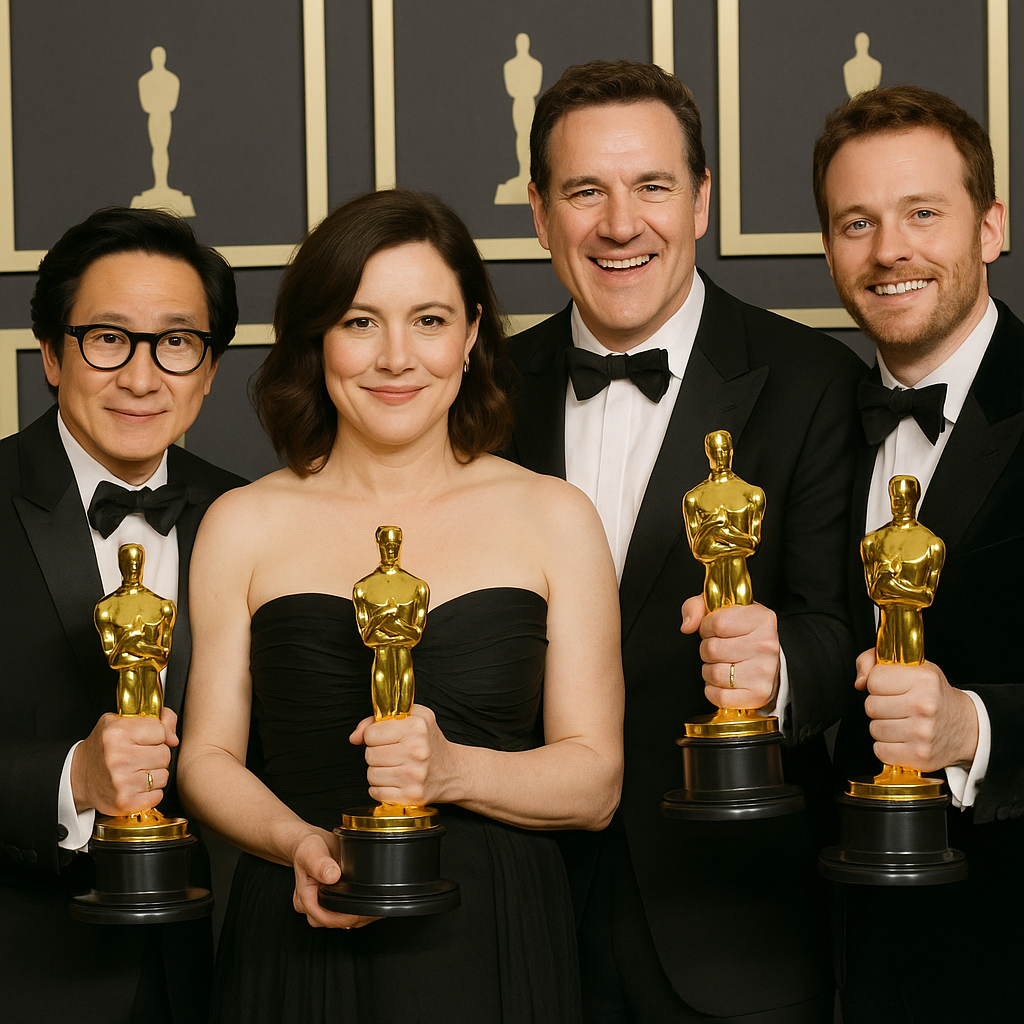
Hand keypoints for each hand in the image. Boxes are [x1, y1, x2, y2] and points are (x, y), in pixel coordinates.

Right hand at [70, 708, 177, 814]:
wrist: (77, 777)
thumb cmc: (102, 748)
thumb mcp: (120, 721)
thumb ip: (156, 719)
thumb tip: (174, 737)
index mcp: (117, 734)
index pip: (161, 731)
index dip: (157, 735)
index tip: (146, 739)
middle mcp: (118, 758)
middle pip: (165, 754)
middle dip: (157, 754)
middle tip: (140, 756)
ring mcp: (122, 782)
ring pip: (164, 775)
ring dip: (155, 773)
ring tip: (137, 770)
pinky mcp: (125, 802)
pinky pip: (158, 794)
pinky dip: (151, 791)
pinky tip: (136, 784)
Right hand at [291, 832, 377, 929]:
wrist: (311, 844)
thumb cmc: (308, 848)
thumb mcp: (311, 852)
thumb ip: (319, 864)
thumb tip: (332, 876)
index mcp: (305, 898)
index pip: (325, 918)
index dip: (345, 918)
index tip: (362, 911)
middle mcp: (311, 906)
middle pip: (335, 922)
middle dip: (355, 919)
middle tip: (374, 909)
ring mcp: (321, 906)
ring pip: (340, 921)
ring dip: (357, 916)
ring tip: (373, 907)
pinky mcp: (330, 902)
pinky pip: (343, 913)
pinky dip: (356, 910)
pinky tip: (367, 904)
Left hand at [350, 705, 457, 806]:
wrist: (452, 771)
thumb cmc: (429, 742)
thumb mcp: (411, 718)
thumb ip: (377, 720)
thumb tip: (355, 737)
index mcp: (417, 727)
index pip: (371, 733)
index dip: (374, 735)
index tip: (386, 738)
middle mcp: (417, 751)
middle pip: (369, 754)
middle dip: (376, 753)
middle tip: (393, 753)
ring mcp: (415, 775)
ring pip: (371, 774)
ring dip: (378, 771)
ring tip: (395, 766)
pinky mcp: (412, 796)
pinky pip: (376, 792)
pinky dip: (381, 788)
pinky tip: (396, 781)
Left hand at [681, 597, 780, 709]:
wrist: (769, 661)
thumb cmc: (742, 633)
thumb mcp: (721, 609)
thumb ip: (697, 607)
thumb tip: (687, 626)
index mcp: (760, 618)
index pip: (717, 623)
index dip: (706, 627)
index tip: (714, 630)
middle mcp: (766, 645)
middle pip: (712, 649)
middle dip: (707, 649)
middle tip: (719, 648)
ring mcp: (764, 671)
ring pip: (713, 673)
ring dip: (709, 670)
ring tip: (722, 663)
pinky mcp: (758, 694)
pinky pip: (719, 696)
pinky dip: (714, 690)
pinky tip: (725, 681)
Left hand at [855, 649, 978, 770]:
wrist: (967, 727)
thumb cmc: (934, 695)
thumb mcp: (913, 667)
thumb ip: (875, 661)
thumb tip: (859, 682)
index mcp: (923, 680)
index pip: (874, 680)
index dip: (878, 683)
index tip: (890, 687)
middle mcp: (924, 706)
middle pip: (871, 706)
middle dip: (879, 706)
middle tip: (897, 706)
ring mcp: (922, 733)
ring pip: (874, 729)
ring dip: (882, 726)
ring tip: (901, 721)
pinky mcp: (919, 756)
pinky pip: (880, 750)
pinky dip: (886, 746)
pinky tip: (902, 738)